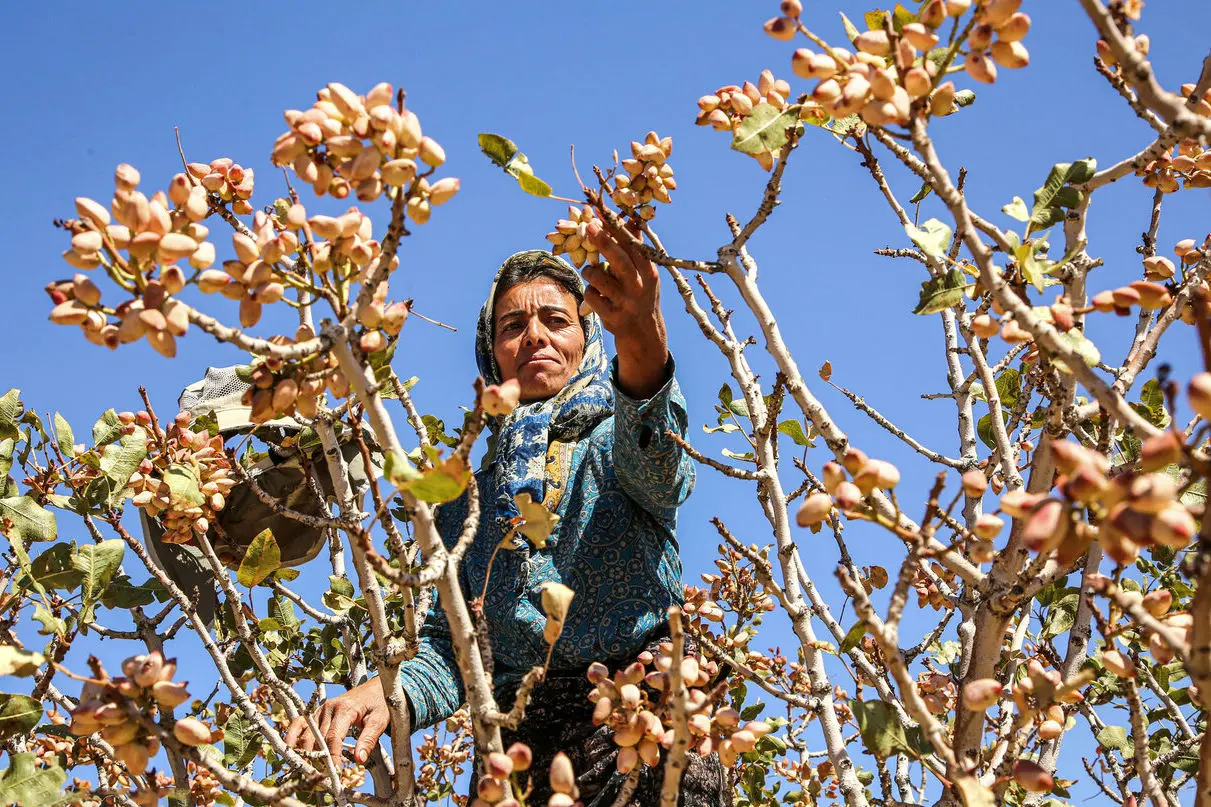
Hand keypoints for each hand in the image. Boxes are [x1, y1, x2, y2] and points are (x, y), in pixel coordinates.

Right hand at [285, 676, 393, 763]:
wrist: (375, 688)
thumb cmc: (378, 704)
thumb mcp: (379, 720)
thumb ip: (368, 739)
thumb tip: (359, 760)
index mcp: (345, 709)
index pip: (333, 737)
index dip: (332, 757)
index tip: (335, 773)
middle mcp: (329, 708)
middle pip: (318, 738)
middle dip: (318, 759)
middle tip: (321, 777)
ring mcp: (321, 710)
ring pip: (307, 734)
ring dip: (306, 752)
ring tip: (308, 770)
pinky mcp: (317, 713)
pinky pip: (300, 724)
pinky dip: (293, 736)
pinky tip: (290, 749)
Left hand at [584, 218, 669, 397]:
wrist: (644, 335)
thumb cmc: (641, 296)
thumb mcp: (645, 274)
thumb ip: (636, 248)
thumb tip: (632, 217)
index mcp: (649, 272)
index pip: (633, 246)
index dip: (617, 228)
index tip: (603, 212)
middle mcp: (640, 287)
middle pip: (620, 260)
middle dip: (603, 241)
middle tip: (588, 225)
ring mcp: (626, 303)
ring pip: (599, 278)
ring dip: (590, 271)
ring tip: (592, 271)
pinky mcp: (613, 318)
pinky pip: (592, 297)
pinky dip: (590, 292)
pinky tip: (596, 295)